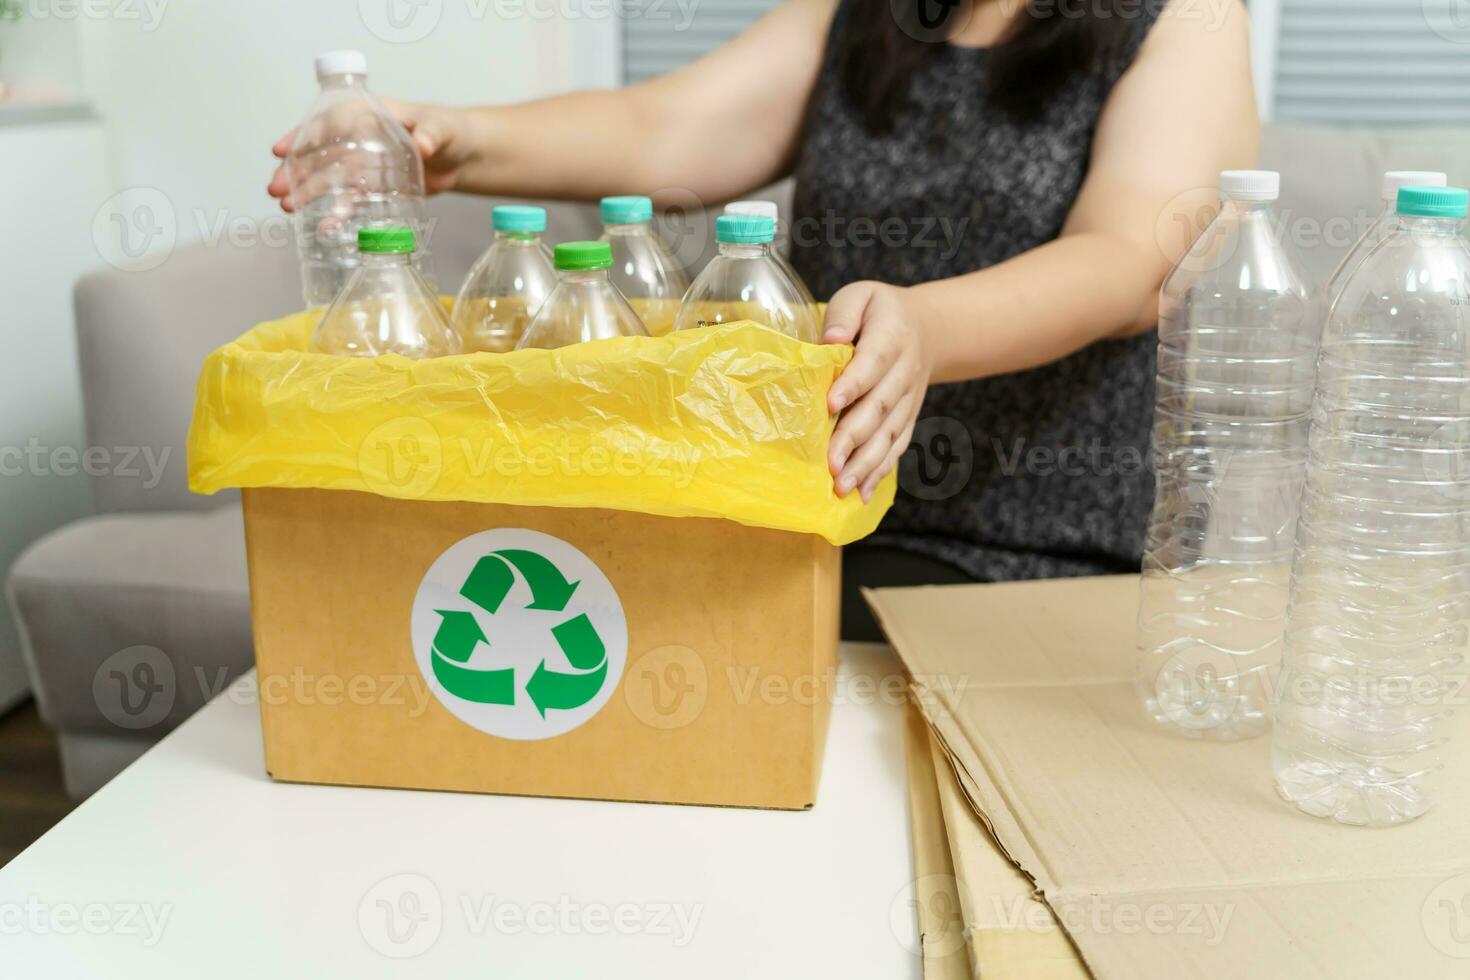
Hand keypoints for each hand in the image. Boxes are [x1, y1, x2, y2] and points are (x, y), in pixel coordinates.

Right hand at [268, 99, 475, 212]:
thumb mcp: (442, 129)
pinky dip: (337, 212)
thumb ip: (431, 135)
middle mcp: (359, 138)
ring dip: (307, 192)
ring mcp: (364, 163)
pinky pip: (350, 199)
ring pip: (329, 177)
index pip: (327, 122)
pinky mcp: (374, 186)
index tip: (280, 150)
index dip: (302, 136)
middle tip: (276, 190)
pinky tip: (325, 226)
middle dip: (295, 171)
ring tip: (288, 208)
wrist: (463, 156)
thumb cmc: (450, 132)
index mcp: (368, 114)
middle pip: (320, 153)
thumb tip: (425, 144)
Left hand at [823, 282, 933, 502]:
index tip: (830, 404)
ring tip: (842, 487)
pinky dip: (881, 471)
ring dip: (866, 463)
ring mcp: (908, 400)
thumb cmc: (879, 313)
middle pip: (879, 407)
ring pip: (889, 434)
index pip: (873, 361)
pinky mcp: (908, 419)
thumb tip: (829, 341)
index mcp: (892, 335)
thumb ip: (844, 314)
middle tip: (830, 463)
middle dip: (854, 437)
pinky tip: (862, 493)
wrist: (928, 329)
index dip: (854, 383)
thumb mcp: (862, 296)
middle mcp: (905, 372)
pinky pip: (897, 446)